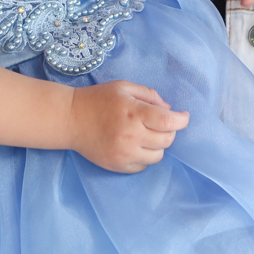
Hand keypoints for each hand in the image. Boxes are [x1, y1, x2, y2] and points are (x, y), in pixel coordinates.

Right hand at [67, 81, 189, 172]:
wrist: (70, 119)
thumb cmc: (98, 99)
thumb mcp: (124, 87)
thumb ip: (149, 95)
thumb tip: (169, 109)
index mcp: (134, 113)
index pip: (168, 122)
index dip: (181, 120)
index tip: (183, 117)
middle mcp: (131, 136)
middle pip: (167, 140)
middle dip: (169, 131)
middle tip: (160, 123)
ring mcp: (124, 154)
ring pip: (157, 156)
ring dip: (158, 145)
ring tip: (146, 134)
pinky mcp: (117, 166)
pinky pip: (143, 166)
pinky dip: (144, 156)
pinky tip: (135, 145)